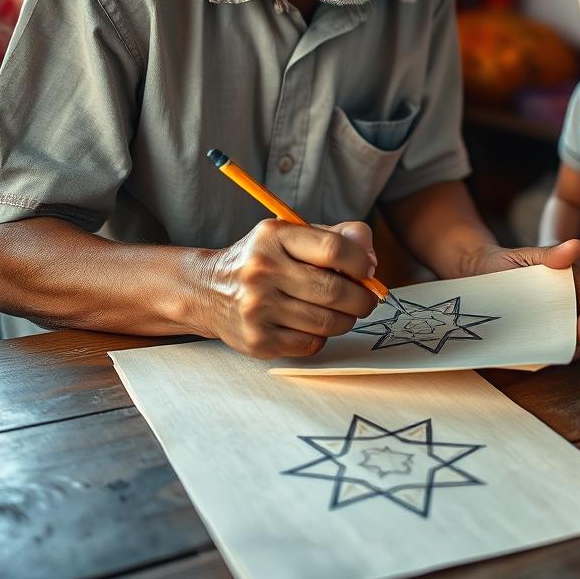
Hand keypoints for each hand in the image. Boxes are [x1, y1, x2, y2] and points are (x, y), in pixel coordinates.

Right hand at [201, 219, 378, 359]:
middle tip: (365, 299)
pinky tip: (313, 324)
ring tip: (342, 311)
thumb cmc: (265, 259)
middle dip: (362, 298)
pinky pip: (311, 344)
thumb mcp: (293, 234)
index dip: (361, 263)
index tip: (367, 270)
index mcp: (274, 236)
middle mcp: (262, 270)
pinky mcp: (257, 340)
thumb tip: (371, 260)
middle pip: (335, 290)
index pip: (334, 249)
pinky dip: (322, 336)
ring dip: (346, 319)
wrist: (208, 290)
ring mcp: (257, 308)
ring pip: (328, 322)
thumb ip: (338, 236)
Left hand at [463, 238, 579, 360]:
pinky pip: (551, 350)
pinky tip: (538, 358)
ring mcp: (556, 322)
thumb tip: (576, 246)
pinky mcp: (541, 336)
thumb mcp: (527, 256)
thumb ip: (551, 254)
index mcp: (573, 284)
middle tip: (569, 352)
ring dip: (569, 352)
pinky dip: (550, 356)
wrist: (478, 274)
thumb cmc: (505, 262)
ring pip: (573, 343)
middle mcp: (570, 305)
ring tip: (554, 357)